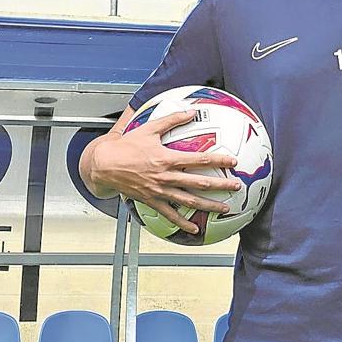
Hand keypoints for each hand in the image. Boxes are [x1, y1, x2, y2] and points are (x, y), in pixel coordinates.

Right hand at [85, 110, 241, 233]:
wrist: (105, 165)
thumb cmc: (126, 146)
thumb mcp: (149, 128)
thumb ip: (172, 120)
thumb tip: (191, 111)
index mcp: (167, 158)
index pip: (199, 160)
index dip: (218, 160)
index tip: (233, 162)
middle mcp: (166, 177)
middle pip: (199, 183)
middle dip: (220, 185)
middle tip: (236, 187)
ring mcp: (159, 191)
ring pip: (189, 201)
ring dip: (208, 206)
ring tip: (224, 208)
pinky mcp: (152, 200)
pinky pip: (170, 215)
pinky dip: (183, 223)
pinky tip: (194, 230)